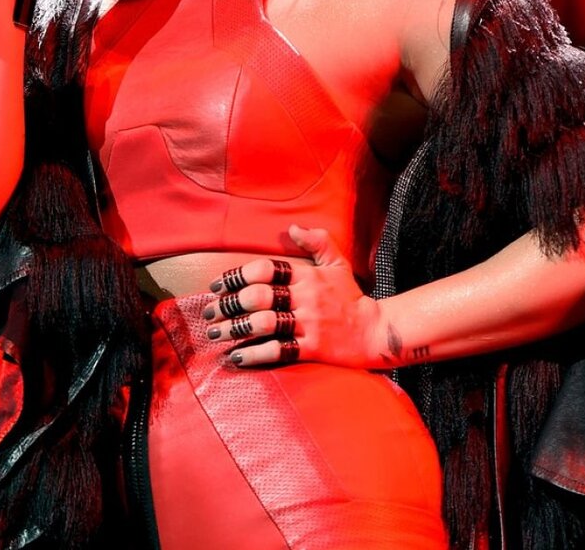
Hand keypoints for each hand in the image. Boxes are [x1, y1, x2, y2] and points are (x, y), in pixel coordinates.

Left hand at [202, 225, 382, 369]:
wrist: (375, 331)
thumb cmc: (350, 297)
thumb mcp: (337, 263)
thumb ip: (317, 241)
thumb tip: (293, 227)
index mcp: (307, 275)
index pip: (266, 269)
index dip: (238, 276)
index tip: (217, 285)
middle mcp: (306, 298)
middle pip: (259, 297)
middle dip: (229, 304)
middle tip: (209, 312)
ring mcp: (309, 324)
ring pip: (264, 324)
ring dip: (235, 330)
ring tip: (216, 334)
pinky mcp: (313, 348)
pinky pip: (278, 350)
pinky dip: (254, 355)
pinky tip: (236, 357)